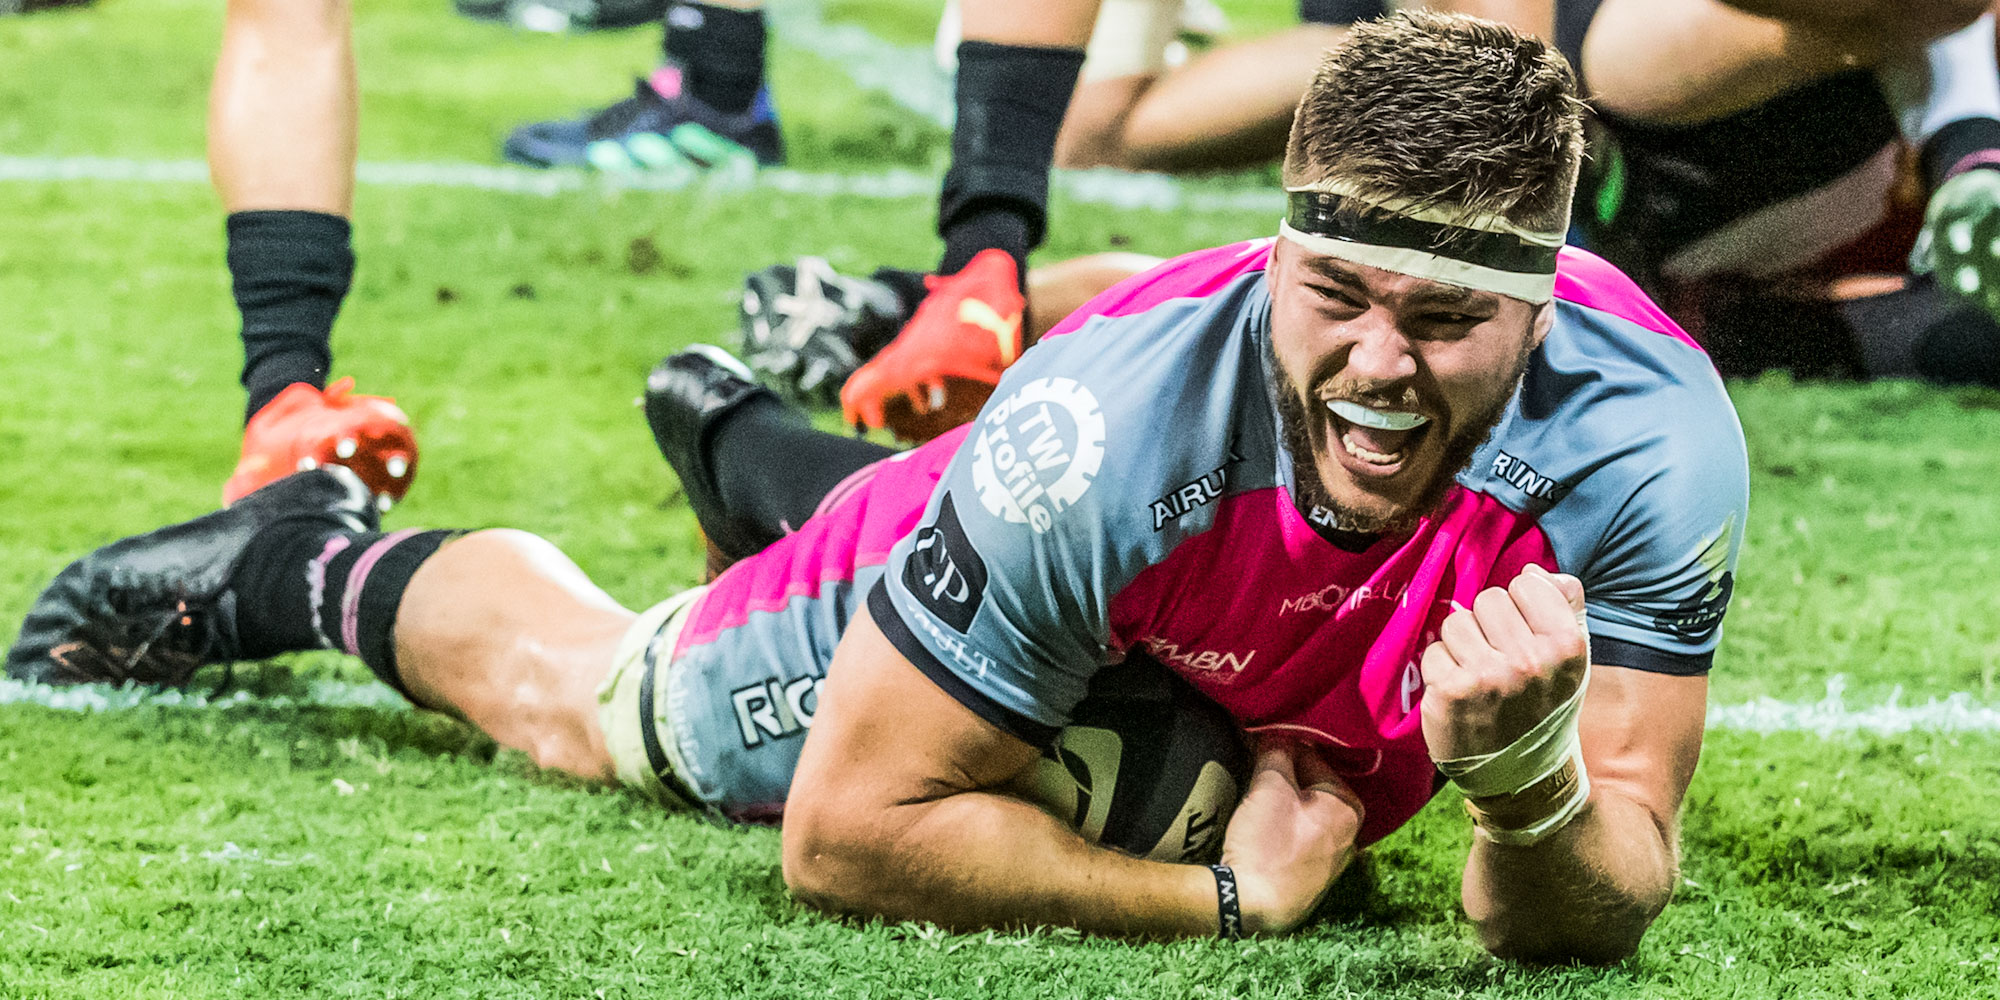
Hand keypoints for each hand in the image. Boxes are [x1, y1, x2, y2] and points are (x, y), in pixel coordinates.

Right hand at [1218, 738, 1363, 934]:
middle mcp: (1351, 831)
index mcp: (1348, 804)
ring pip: (1306, 811)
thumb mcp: (1269, 786)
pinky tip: (1265, 829)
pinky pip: (1302, 835)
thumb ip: (1276, 751)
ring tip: (1257, 800)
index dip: (1281, 746)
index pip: (1312, 756)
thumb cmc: (1266, 843)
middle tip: (1255, 771)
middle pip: (1311, 785)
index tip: (1258, 744)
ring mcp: (1335, 857)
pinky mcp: (1315, 876)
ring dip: (1285, 801)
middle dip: (1285, 775)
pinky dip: (1286, 826)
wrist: (1253, 906)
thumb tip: (1276, 735)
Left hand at [1420, 563, 1589, 762]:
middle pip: (1488, 599)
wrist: (1521, 775)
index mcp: (1568, 645)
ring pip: (1457, 622)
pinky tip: (1459, 694)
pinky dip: (1441, 670)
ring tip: (1480, 678)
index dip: (1519, 607)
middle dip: (1488, 626)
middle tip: (1499, 662)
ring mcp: (1490, 676)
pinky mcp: (1452, 691)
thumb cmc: (1543, 707)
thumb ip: (1564, 606)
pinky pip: (1434, 651)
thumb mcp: (1570, 659)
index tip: (1523, 637)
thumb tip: (1532, 570)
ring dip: (1462, 647)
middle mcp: (1531, 660)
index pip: (1526, 584)